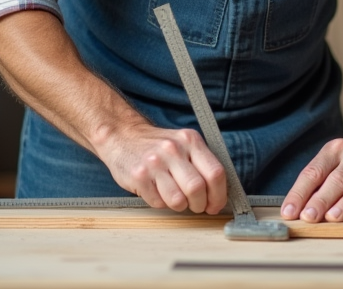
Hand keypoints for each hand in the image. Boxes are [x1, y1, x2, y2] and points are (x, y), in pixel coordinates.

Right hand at [98, 121, 227, 214]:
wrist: (123, 136)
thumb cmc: (158, 146)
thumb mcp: (183, 144)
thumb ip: (202, 164)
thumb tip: (220, 193)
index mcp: (191, 140)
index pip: (215, 173)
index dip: (219, 195)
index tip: (216, 205)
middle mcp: (174, 149)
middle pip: (198, 188)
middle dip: (200, 205)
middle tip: (197, 206)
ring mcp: (155, 162)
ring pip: (178, 200)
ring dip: (180, 206)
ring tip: (176, 198)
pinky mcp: (138, 176)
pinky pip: (158, 203)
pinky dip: (161, 203)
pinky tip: (157, 191)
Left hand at [279, 137, 342, 222]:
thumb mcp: (331, 161)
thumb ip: (316, 182)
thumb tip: (298, 209)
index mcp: (336, 149)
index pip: (314, 172)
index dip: (300, 193)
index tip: (289, 211)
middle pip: (337, 180)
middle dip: (321, 200)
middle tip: (308, 216)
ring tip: (331, 218)